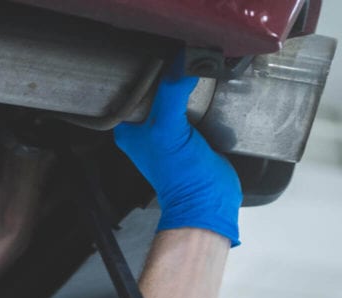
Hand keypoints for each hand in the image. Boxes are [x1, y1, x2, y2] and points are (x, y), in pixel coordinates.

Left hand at [114, 63, 242, 245]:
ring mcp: (170, 130)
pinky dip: (204, 96)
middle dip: (171, 73)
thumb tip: (183, 63)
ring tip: (201, 67)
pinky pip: (197, 106)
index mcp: (129, 127)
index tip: (166, 52)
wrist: (209, 202)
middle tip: (188, 57)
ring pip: (177, 95)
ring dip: (189, 83)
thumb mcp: (169, 129)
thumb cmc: (180, 175)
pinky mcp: (194, 133)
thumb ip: (171, 94)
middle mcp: (146, 127)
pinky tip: (213, 85)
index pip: (133, 86)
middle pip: (157, 88)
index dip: (148, 68)